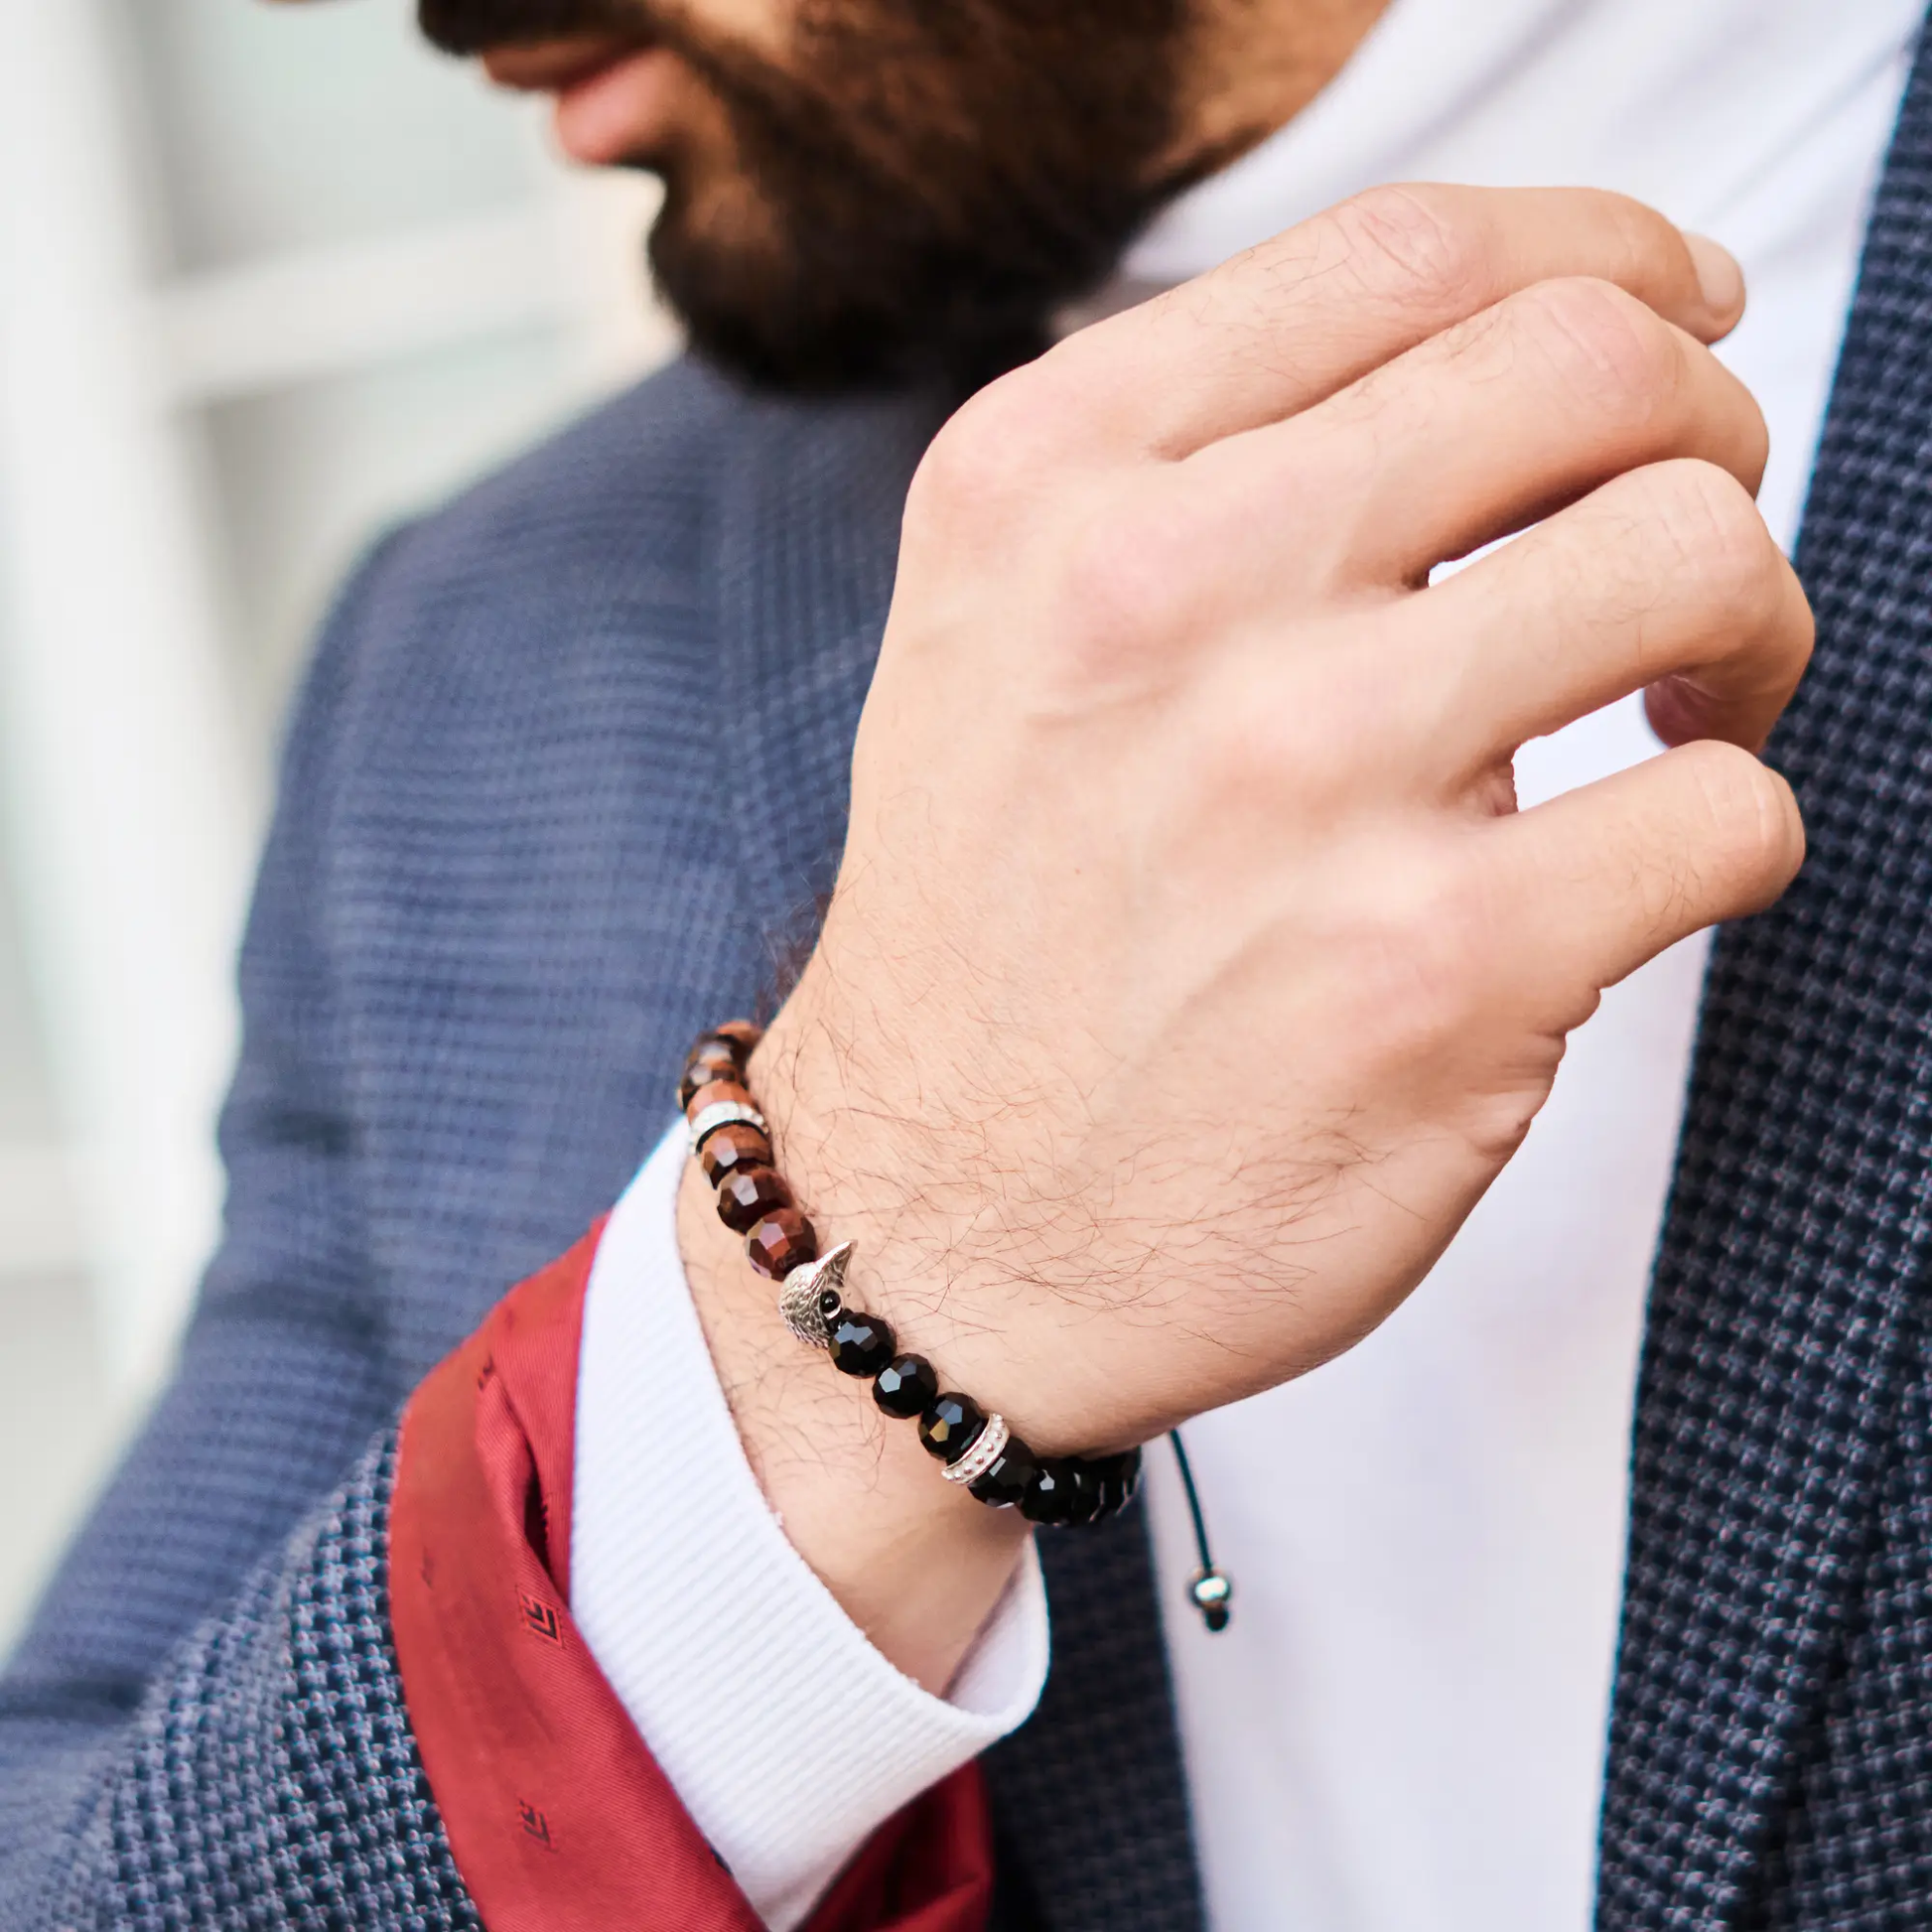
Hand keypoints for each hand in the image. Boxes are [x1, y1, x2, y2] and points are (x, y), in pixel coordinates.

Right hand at [682, 185, 1808, 1688]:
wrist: (930, 1232)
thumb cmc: (991, 937)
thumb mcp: (997, 635)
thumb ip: (1191, 470)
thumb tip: (1492, 375)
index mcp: (1052, 484)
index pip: (1415, 251)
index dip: (1605, 260)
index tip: (1667, 324)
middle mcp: (1166, 595)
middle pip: (1592, 365)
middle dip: (1701, 429)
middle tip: (1677, 535)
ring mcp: (1308, 778)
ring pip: (1699, 555)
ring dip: (1748, 626)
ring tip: (1675, 708)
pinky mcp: (1441, 970)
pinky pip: (1730, 811)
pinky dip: (1723, 827)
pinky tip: (1624, 875)